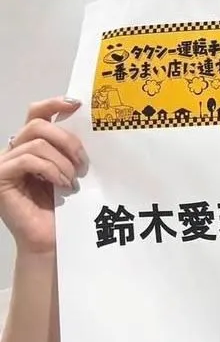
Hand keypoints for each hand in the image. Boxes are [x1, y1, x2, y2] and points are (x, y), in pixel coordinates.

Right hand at [0, 98, 86, 255]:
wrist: (50, 238)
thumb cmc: (63, 206)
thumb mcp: (70, 168)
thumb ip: (70, 148)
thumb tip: (90, 125)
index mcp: (30, 144)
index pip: (36, 113)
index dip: (54, 103)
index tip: (77, 105)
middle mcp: (13, 150)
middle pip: (37, 124)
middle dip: (67, 139)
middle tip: (83, 161)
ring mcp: (3, 163)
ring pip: (36, 143)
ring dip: (62, 160)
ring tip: (72, 179)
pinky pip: (27, 160)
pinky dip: (50, 169)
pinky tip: (62, 184)